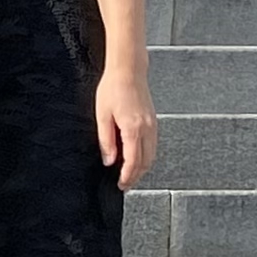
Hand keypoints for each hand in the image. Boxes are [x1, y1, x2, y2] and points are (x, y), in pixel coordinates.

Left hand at [98, 71, 159, 189]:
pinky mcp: (153, 121)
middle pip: (146, 162)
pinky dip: (146, 156)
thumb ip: (106, 140)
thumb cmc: (113, 89)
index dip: (127, 176)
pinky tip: (137, 157)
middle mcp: (147, 129)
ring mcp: (153, 125)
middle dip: (136, 176)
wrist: (128, 71)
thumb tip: (109, 160)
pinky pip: (153, 145)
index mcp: (133, 129)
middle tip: (124, 184)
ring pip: (152, 155)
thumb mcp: (102, 115)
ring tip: (130, 174)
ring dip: (142, 167)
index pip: (133, 162)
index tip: (120, 185)